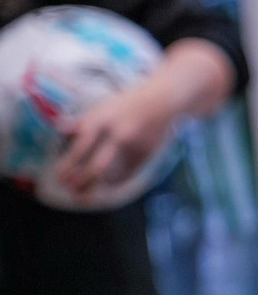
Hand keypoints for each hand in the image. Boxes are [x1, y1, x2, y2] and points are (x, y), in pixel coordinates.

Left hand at [53, 80, 179, 199]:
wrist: (162, 101)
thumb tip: (60, 132)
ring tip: (82, 193)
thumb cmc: (125, 104)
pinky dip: (112, 182)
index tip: (59, 177)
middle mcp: (117, 135)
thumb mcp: (100, 108)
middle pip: (97, 167)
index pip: (80, 148)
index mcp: (101, 121)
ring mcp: (133, 148)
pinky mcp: (145, 156)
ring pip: (111, 176)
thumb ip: (81, 122)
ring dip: (96, 186)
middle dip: (82, 182)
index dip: (68, 165)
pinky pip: (126, 175)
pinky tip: (104, 184)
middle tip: (70, 190)